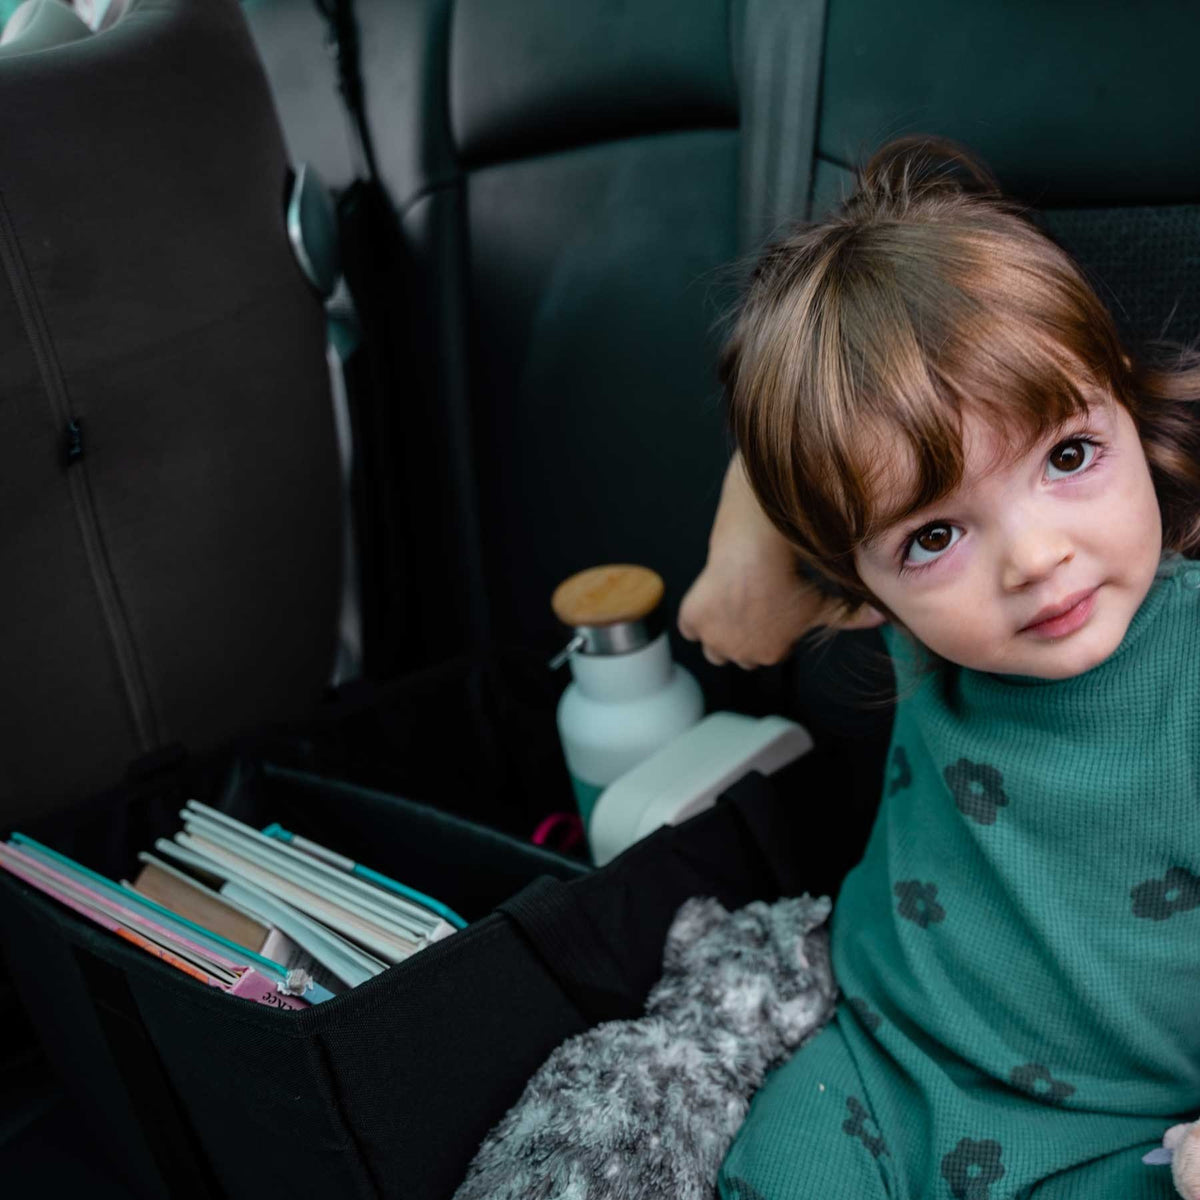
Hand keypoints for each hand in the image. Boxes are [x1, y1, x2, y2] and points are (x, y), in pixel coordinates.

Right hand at [678, 454, 881, 668]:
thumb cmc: (791, 578)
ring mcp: (713, 638)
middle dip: (744, 637)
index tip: (773, 613)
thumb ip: (851, 617)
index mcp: (771, 653)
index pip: (767, 654)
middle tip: (753, 609)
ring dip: (719, 635)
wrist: (755, 554)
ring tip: (730, 609)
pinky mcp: (693, 617)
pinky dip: (696, 619)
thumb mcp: (825, 602)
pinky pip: (689, 629)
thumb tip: (884, 620)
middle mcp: (740, 653)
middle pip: (739, 655)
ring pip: (713, 649)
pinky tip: (708, 603)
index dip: (771, 633)